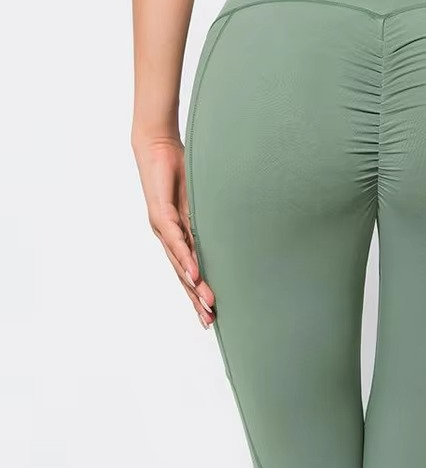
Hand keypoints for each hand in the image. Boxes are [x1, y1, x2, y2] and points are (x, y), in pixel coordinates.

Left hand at [132, 136, 215, 328]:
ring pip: (178, 263)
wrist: (156, 145)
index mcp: (177, 236)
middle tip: (209, 321)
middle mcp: (167, 236)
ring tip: (206, 304)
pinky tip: (193, 273)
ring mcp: (162, 227)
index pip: (189, 270)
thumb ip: (206, 222)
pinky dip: (184, 258)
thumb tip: (227, 236)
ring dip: (192, 285)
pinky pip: (175, 240)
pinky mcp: (160, 214)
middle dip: (195, 299)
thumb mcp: (200, 202)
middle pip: (182, 275)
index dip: (198, 293)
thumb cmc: (180, 171)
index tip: (210, 314)